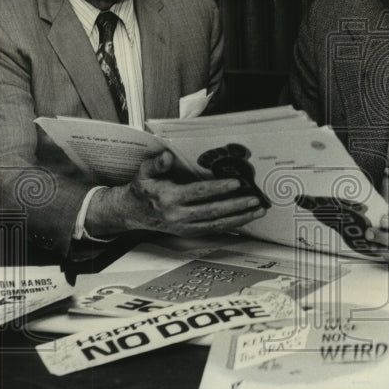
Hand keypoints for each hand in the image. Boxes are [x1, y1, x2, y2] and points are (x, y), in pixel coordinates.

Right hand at [86, 151, 266, 236]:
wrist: (130, 213)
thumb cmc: (140, 189)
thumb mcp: (143, 173)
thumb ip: (156, 164)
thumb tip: (167, 156)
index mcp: (169, 199)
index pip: (199, 194)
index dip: (219, 189)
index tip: (236, 184)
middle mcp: (179, 216)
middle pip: (213, 211)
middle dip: (236, 206)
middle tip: (255, 200)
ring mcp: (185, 227)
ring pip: (217, 224)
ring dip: (240, 218)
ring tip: (258, 211)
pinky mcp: (189, 232)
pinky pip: (214, 229)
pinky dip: (232, 225)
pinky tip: (245, 219)